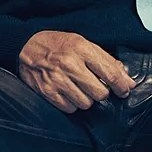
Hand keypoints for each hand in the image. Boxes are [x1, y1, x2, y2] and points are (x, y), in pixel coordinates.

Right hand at [16, 30, 136, 112]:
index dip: (121, 85)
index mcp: (81, 48)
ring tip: (79, 87)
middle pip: (100, 93)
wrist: (25, 46)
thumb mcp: (82, 43)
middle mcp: (69, 64)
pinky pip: (70, 108)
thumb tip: (125, 78)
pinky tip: (68, 92)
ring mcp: (57, 80)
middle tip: (95, 85)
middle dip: (102, 92)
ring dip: (86, 98)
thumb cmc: (57, 45)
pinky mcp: (47, 92)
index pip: (110, 72)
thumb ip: (105, 60)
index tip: (125, 90)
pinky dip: (72, 103)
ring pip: (86, 103)